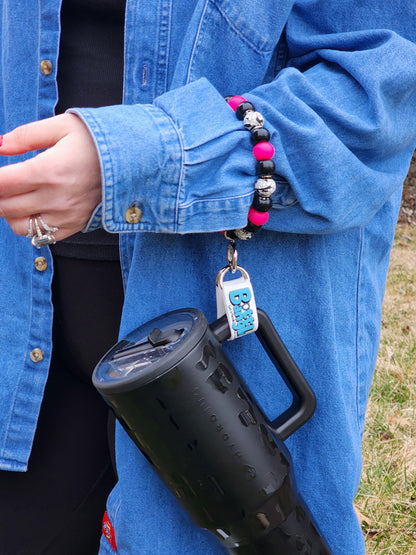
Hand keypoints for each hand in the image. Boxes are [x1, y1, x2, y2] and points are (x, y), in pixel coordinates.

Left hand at [0, 113, 101, 240]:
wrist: (136, 163)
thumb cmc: (100, 141)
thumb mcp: (63, 126)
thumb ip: (26, 136)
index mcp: (48, 170)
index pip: (1, 183)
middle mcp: (55, 198)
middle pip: (4, 205)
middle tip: (5, 181)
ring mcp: (65, 216)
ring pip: (18, 225)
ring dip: (8, 211)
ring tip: (14, 195)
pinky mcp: (74, 226)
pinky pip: (40, 235)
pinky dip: (28, 225)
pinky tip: (32, 208)